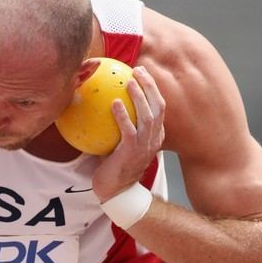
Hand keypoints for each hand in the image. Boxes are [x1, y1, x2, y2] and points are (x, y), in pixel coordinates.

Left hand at [92, 66, 165, 201]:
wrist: (116, 192)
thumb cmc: (115, 166)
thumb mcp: (120, 143)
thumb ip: (118, 126)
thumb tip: (102, 104)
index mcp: (154, 136)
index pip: (159, 108)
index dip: (153, 89)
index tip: (142, 73)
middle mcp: (153, 139)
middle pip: (158, 107)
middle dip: (150, 86)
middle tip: (138, 70)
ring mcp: (144, 146)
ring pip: (148, 116)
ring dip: (140, 96)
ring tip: (129, 81)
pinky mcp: (131, 153)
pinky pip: (129, 130)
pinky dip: (123, 115)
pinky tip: (115, 103)